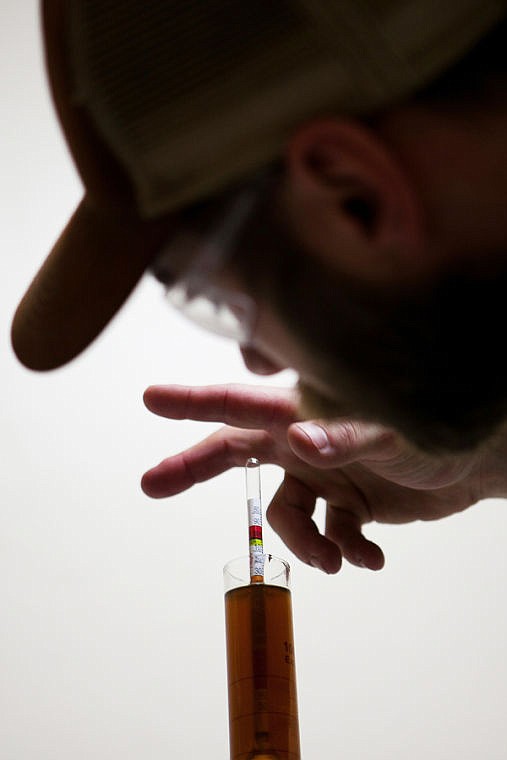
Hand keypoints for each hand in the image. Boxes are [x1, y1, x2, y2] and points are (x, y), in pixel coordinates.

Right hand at [141, 383, 495, 572]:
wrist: (473, 460)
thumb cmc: (433, 427)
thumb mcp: (391, 431)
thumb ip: (346, 436)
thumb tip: (301, 442)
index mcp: (306, 413)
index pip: (242, 405)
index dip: (194, 402)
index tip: (153, 399)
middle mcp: (304, 442)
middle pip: (235, 453)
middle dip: (193, 467)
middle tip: (152, 482)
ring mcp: (323, 475)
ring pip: (287, 517)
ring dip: (306, 546)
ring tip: (337, 560)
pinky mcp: (346, 505)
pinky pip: (328, 537)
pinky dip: (346, 551)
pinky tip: (371, 557)